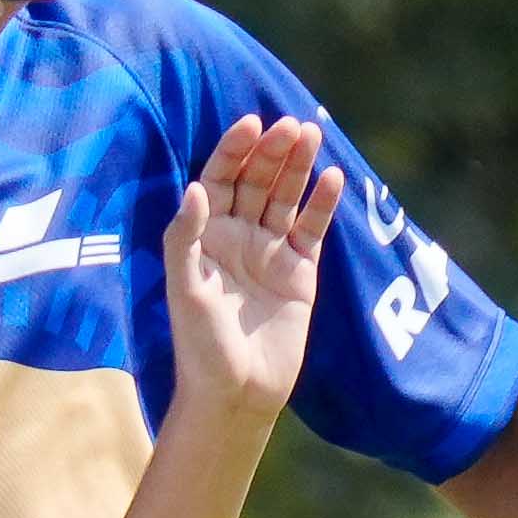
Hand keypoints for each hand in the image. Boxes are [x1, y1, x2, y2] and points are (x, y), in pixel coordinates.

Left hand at [164, 112, 341, 419]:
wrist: (238, 394)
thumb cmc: (201, 346)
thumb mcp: (186, 289)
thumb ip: (186, 238)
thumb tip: (196, 188)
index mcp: (205, 235)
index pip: (219, 179)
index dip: (234, 150)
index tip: (251, 124)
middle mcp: (237, 236)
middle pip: (256, 180)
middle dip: (272, 151)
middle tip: (291, 126)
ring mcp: (270, 251)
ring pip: (286, 196)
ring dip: (298, 166)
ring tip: (312, 135)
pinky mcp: (300, 271)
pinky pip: (312, 228)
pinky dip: (322, 204)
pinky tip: (332, 178)